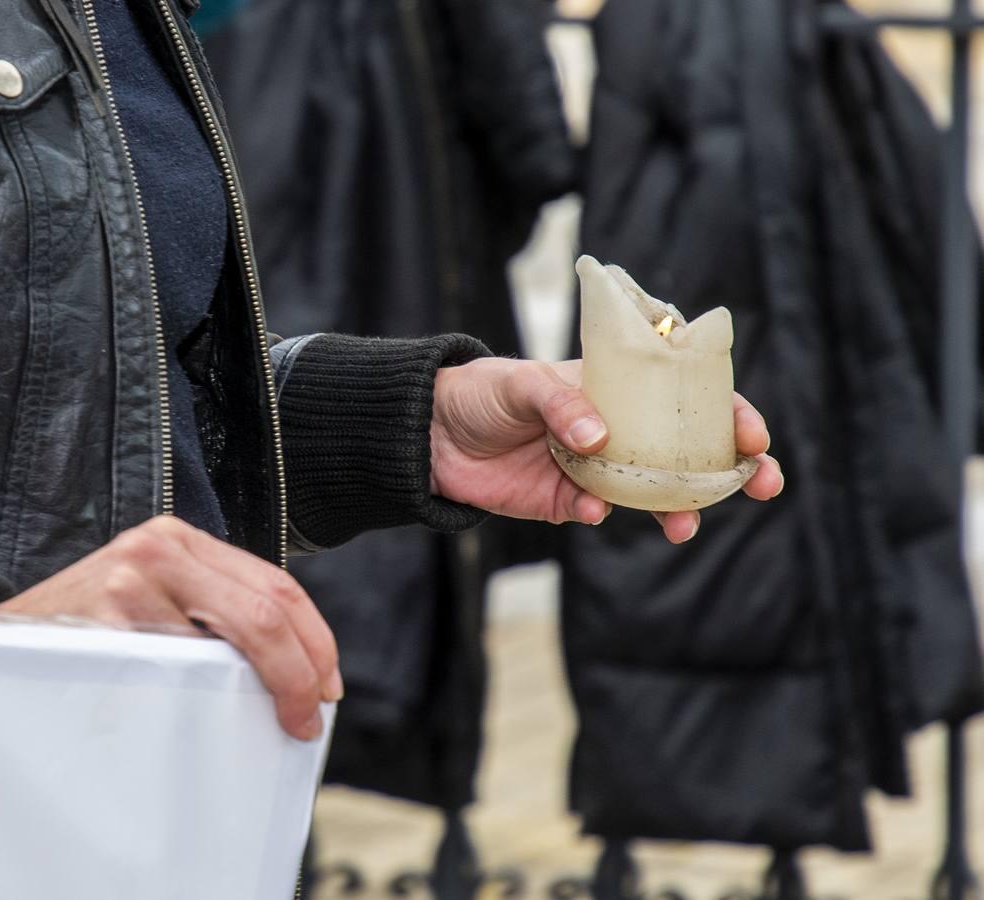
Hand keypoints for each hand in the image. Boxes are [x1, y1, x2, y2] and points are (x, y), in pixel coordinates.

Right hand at [0, 516, 341, 739]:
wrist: (1, 639)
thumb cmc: (86, 629)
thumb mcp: (151, 596)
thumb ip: (209, 607)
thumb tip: (291, 661)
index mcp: (179, 539)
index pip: (276, 584)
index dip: (316, 640)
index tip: (326, 686)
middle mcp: (159, 548)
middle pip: (267, 610)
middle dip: (303, 671)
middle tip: (309, 716)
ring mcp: (131, 581)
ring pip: (234, 640)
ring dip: (268, 688)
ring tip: (278, 720)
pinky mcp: (107, 621)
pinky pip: (180, 671)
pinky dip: (207, 702)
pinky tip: (210, 719)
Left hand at [430, 358, 783, 542]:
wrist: (430, 434)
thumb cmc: (481, 392)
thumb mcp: (520, 384)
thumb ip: (561, 404)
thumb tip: (600, 438)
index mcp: (618, 390)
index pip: (687, 398)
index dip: (730, 415)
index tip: (753, 437)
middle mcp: (618, 429)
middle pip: (689, 452)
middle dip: (732, 471)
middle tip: (766, 485)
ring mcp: (597, 469)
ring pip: (655, 493)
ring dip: (679, 509)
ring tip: (686, 525)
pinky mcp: (567, 502)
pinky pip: (598, 512)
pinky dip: (600, 513)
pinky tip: (588, 508)